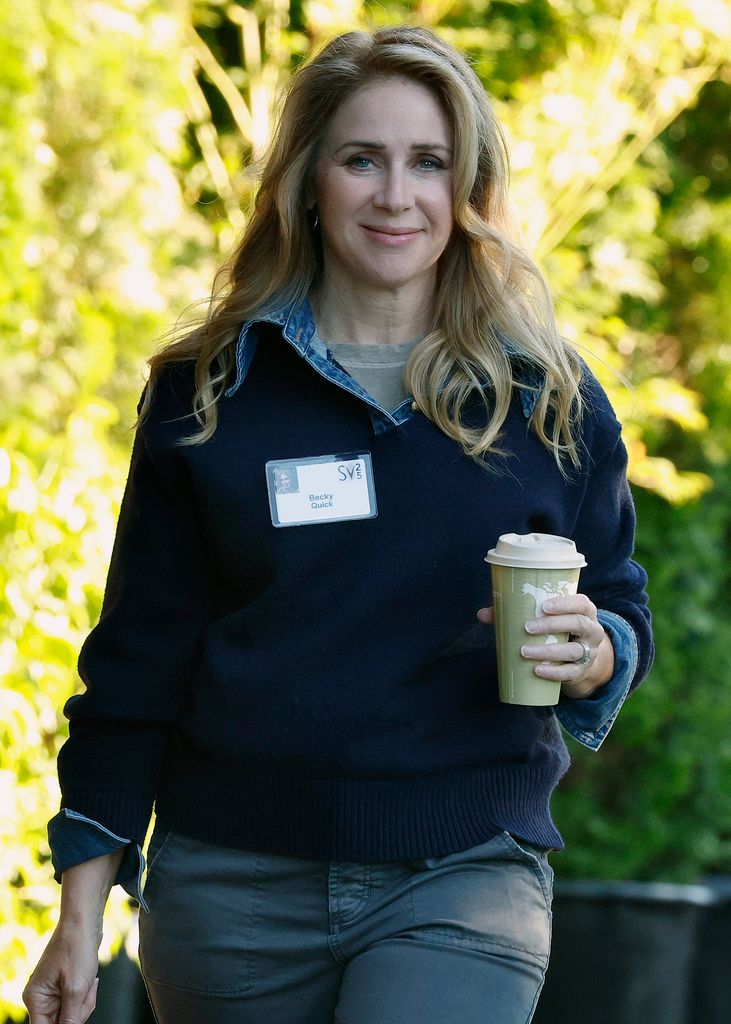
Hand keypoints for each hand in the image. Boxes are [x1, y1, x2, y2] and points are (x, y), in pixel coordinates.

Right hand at [23, 920, 99, 1023]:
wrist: (85, 922)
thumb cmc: (77, 949)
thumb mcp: (76, 988)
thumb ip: (70, 1019)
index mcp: (36, 1000)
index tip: (74, 1017)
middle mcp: (41, 999)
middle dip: (79, 1013)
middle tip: (86, 992)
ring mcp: (52, 993)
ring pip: (71, 1015)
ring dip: (85, 1003)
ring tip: (89, 982)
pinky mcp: (64, 988)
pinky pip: (76, 1003)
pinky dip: (86, 996)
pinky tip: (91, 981)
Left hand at [476, 594, 614, 698]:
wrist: (580, 657)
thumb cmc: (557, 629)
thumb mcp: (546, 618)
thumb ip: (514, 613)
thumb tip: (482, 614)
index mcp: (584, 610)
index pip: (581, 603)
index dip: (565, 603)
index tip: (544, 606)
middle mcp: (592, 629)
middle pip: (578, 624)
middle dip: (552, 625)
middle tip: (527, 627)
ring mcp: (589, 651)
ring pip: (573, 650)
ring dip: (548, 651)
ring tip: (524, 651)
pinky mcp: (582, 670)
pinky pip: (570, 672)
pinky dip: (554, 672)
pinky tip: (537, 670)